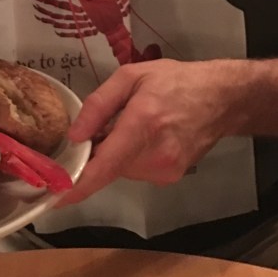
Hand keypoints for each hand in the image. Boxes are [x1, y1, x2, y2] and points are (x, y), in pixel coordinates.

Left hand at [55, 57, 239, 206]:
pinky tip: (145, 134)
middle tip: (104, 124)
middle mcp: (154, 155)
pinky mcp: (170, 177)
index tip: (53, 199)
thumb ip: (99, 105)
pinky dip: (130, 157)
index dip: (77, 185)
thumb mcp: (131, 77)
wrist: (223, 99)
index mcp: (142, 125)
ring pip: (120, 169)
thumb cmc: (175, 81)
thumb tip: (74, 136)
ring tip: (133, 124)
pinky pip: (136, 170)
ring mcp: (165, 171)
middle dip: (97, 151)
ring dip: (115, 153)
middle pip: (108, 166)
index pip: (104, 166)